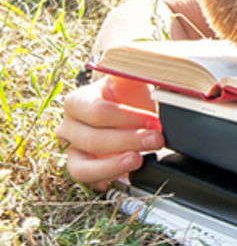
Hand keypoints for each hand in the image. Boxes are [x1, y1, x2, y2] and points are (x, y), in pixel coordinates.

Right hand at [56, 75, 163, 189]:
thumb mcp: (131, 78)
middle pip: (93, 140)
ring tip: (138, 161)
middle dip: (129, 140)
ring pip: (82, 166)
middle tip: (157, 139)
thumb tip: (142, 63)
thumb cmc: (130, 95)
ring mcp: (75, 152)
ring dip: (112, 166)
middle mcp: (70, 128)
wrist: (134, 112)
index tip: (154, 119)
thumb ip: (133, 69)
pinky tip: (128, 175)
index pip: (97, 112)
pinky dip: (108, 179)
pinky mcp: (85, 171)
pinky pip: (89, 182)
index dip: (127, 117)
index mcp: (77, 102)